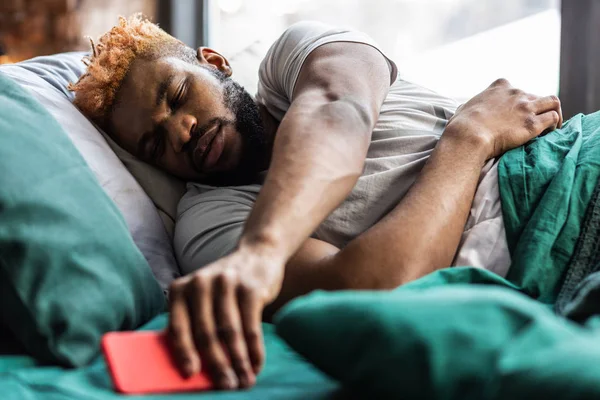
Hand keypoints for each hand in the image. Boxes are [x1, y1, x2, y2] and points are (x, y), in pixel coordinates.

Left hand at [167, 245, 284, 389]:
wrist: (257, 254)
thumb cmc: (224, 288)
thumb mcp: (202, 297)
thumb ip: (193, 323)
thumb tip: (193, 370)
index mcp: (180, 289)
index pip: (177, 326)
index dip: (183, 352)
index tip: (189, 375)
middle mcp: (200, 283)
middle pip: (205, 332)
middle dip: (216, 365)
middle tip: (226, 387)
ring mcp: (226, 283)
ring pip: (230, 332)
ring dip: (238, 362)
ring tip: (244, 382)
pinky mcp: (251, 288)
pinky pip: (252, 326)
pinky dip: (255, 350)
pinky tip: (257, 365)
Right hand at [446, 78, 562, 158]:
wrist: (468, 136)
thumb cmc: (461, 125)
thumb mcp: (464, 108)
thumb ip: (470, 106)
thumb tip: (463, 111)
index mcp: (499, 86)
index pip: (515, 88)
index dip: (517, 101)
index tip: (514, 112)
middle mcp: (516, 93)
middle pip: (535, 96)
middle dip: (536, 108)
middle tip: (533, 122)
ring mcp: (526, 107)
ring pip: (552, 102)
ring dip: (553, 112)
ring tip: (550, 126)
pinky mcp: (532, 124)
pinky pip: (553, 118)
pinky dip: (554, 125)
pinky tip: (548, 134)